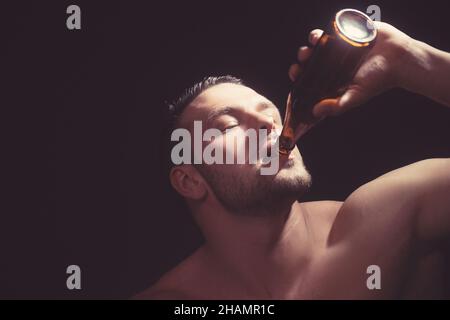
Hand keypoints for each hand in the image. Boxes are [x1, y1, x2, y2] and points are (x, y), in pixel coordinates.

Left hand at [288, 22, 412, 118]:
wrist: (400, 58)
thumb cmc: (379, 80)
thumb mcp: (356, 96)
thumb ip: (337, 106)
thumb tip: (315, 111)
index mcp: (331, 79)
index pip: (308, 77)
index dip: (299, 75)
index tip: (295, 72)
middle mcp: (332, 64)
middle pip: (309, 60)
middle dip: (302, 58)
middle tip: (303, 58)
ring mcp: (339, 48)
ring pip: (317, 44)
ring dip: (310, 43)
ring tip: (311, 44)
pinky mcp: (346, 33)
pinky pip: (329, 30)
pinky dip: (322, 32)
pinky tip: (320, 35)